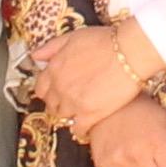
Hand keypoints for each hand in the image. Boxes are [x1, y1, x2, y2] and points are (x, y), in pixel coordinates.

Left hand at [31, 21, 163, 128]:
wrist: (129, 52)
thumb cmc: (105, 42)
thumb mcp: (73, 37)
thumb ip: (52, 47)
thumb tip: (36, 55)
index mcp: (54, 69)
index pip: (41, 88)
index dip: (48, 91)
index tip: (55, 92)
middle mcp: (60, 87)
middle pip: (51, 104)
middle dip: (58, 103)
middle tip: (68, 102)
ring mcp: (74, 103)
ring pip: (63, 117)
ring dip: (69, 115)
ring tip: (78, 111)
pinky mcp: (90, 114)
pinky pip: (78, 129)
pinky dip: (80, 129)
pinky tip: (85, 125)